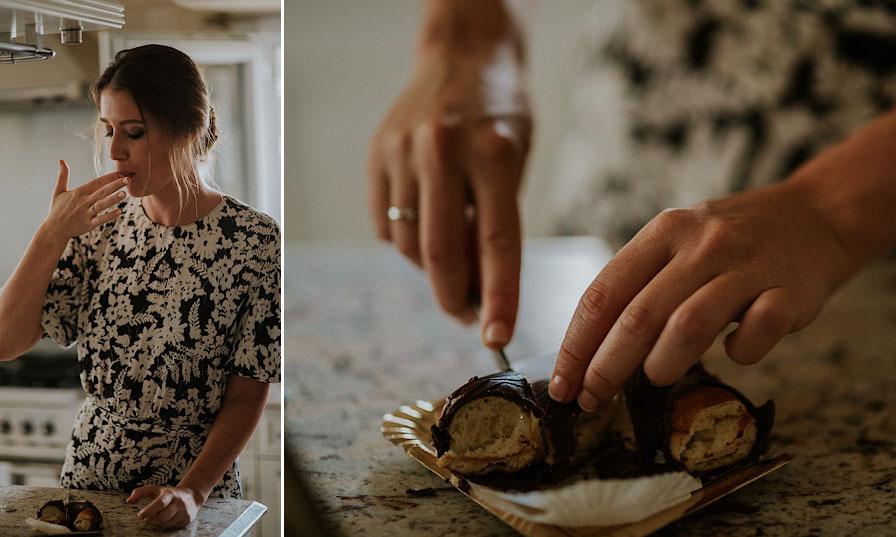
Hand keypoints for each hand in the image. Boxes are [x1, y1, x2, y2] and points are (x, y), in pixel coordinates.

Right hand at [42, 160, 126, 242]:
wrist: (54, 229)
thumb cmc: (57, 209)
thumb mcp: (58, 191)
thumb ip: (63, 176)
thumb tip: (61, 160)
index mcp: (79, 192)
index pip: (97, 182)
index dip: (109, 177)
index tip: (121, 172)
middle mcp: (84, 202)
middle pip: (102, 191)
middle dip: (115, 185)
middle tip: (128, 179)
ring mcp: (86, 213)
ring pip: (102, 204)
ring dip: (113, 199)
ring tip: (125, 193)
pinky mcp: (89, 224)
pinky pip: (101, 219)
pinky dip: (109, 215)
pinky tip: (119, 211)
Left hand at [127, 485, 202, 528]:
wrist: (192, 496)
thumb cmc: (169, 493)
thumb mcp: (155, 489)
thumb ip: (140, 493)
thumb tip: (129, 501)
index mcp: (170, 493)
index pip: (160, 503)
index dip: (148, 511)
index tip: (140, 516)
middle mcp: (179, 502)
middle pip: (162, 516)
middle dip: (151, 520)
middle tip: (145, 519)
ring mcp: (185, 511)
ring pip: (167, 523)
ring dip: (157, 523)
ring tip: (153, 519)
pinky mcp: (188, 519)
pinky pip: (172, 526)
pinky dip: (165, 525)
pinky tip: (163, 520)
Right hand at [368, 2, 530, 348]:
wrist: (464, 53)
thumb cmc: (502, 116)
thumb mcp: (517, 161)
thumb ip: (497, 221)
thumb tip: (480, 294)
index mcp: (494, 153)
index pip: (498, 243)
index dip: (499, 298)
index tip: (497, 338)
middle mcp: (445, 150)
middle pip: (441, 253)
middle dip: (454, 299)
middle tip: (467, 318)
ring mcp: (404, 151)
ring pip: (409, 245)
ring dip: (431, 269)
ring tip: (453, 258)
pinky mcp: (378, 154)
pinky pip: (387, 225)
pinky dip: (407, 240)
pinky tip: (427, 222)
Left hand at [549, 182, 854, 408]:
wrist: (815, 216)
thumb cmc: (732, 242)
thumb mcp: (680, 243)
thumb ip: (642, 286)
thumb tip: (590, 354)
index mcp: (664, 231)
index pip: (603, 293)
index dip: (576, 345)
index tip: (562, 384)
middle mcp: (702, 244)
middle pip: (638, 316)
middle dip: (606, 367)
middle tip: (593, 399)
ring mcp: (747, 266)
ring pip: (689, 325)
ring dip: (662, 364)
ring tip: (655, 379)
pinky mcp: (790, 293)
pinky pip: (756, 333)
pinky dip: (740, 352)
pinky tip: (735, 352)